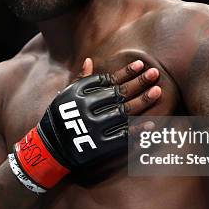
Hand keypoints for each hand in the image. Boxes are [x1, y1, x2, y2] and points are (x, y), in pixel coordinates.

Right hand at [9, 59, 160, 192]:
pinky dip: (137, 129)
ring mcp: (94, 127)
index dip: (125, 72)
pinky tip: (151, 123)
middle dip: (139, 83)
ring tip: (158, 91)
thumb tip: (90, 60)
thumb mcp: (65, 96)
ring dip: (143, 102)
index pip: (107, 79)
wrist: (50, 148)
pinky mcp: (100, 144)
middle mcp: (87, 108)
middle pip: (119, 93)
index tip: (141, 64)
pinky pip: (123, 135)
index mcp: (79, 94)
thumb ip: (79, 80)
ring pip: (124, 112)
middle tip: (155, 74)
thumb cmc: (59, 117)